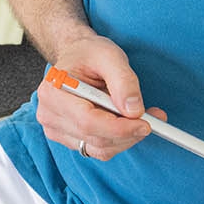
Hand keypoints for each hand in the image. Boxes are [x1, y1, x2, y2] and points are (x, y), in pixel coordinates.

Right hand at [35, 33, 164, 160]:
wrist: (77, 58)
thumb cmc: (90, 54)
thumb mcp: (109, 55)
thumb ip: (123, 81)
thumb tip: (134, 110)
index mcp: (53, 92)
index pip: (87, 121)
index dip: (119, 127)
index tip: (146, 124)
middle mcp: (49, 115)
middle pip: (94, 138)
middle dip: (129, 133)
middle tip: (154, 120)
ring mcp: (56, 130)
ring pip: (99, 149)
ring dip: (127, 138)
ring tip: (144, 118)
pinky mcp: (68, 139)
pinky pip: (98, 150)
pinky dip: (119, 141)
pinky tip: (129, 124)